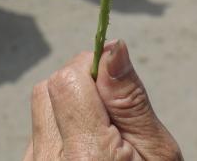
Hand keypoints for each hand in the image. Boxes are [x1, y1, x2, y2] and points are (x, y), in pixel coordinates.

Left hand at [25, 41, 181, 160]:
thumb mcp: (157, 155)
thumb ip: (130, 101)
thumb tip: (112, 48)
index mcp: (84, 158)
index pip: (67, 79)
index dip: (94, 71)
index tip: (117, 84)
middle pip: (48, 89)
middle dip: (81, 86)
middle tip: (115, 116)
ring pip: (42, 110)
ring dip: (70, 111)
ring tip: (103, 142)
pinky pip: (39, 135)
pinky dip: (62, 133)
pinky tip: (87, 155)